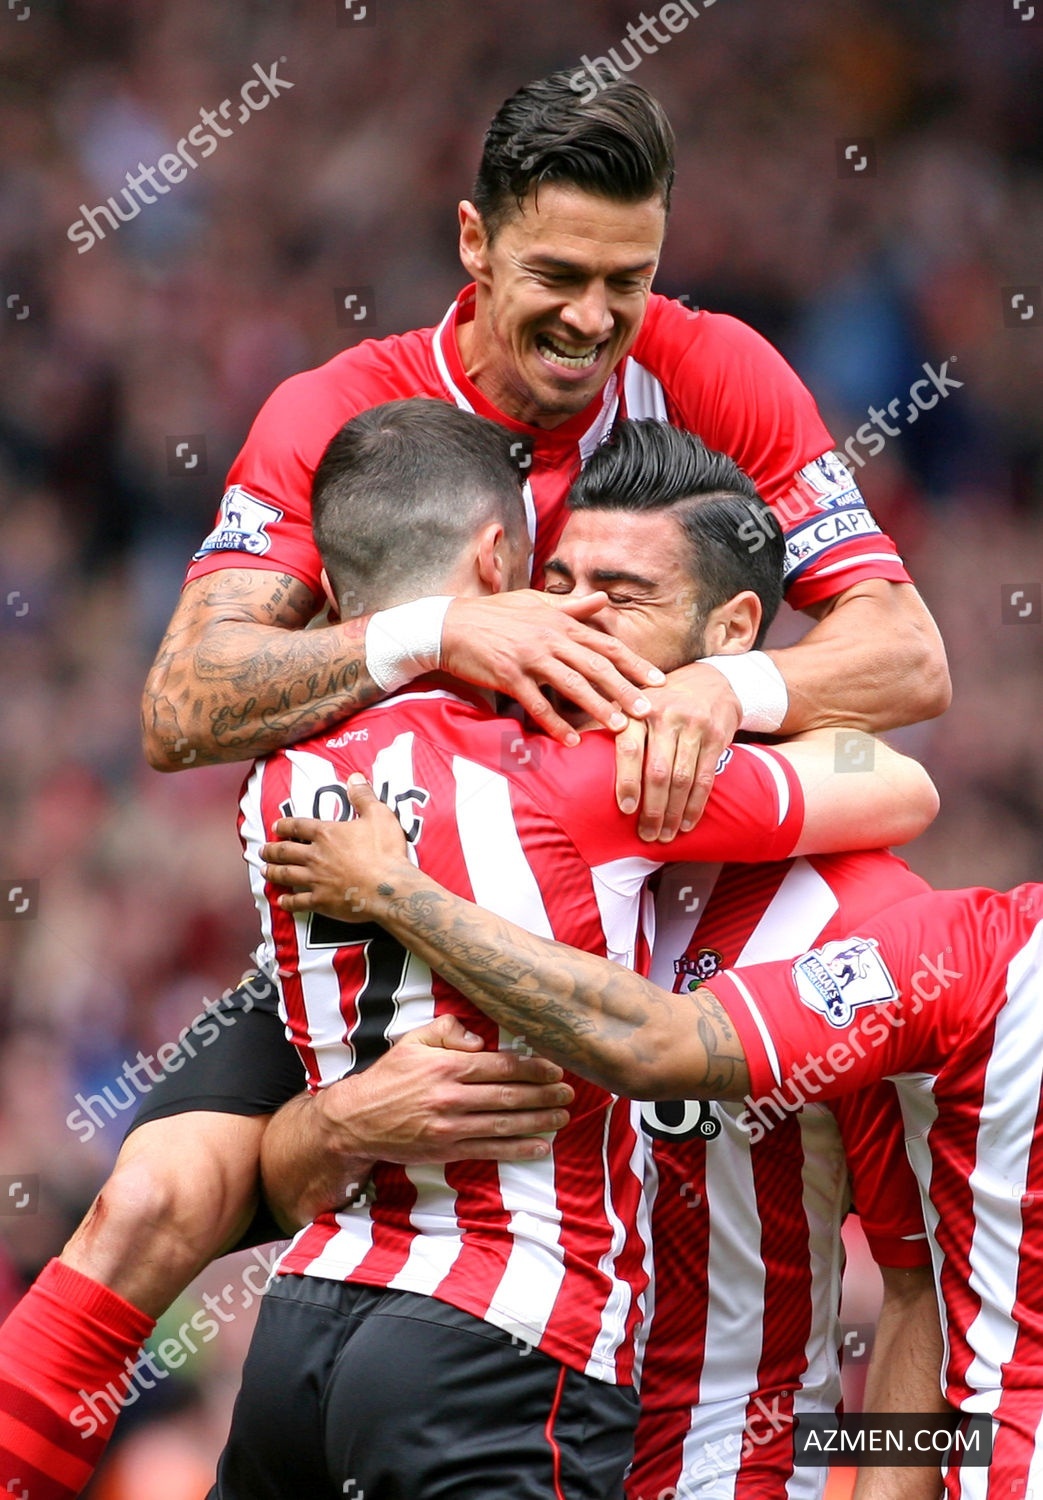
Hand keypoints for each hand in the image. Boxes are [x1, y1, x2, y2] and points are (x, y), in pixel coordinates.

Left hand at [263, 779, 408, 918]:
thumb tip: (354, 777)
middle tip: (262, 851)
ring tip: (265, 871)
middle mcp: (315, 856)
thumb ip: (363, 796)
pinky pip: (298, 902)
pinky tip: (282, 901)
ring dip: (273, 872)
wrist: (389, 887)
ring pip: (287, 875)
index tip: (276, 826)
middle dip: (272, 850)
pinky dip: (287, 901)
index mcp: (327, 834)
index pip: (299, 826)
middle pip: (286, 851)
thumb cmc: (385, 852)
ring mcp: (316, 880)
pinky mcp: (321, 901)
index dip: (285, 825)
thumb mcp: (379, 815)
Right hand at [316, 1013, 573, 1166]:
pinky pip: (491, 1150)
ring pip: (505, 1124)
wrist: (357, 1120)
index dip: (532, 1068)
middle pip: (509, 1096)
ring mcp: (451, 1127)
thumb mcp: (414, 1041)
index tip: (555, 1068)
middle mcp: (452, 1097)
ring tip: (563, 1117)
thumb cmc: (389, 1077)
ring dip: (538, 1121)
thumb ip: (448, 1031)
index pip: (501, 1066)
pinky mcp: (447, 1150)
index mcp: (447, 1067)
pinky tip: (540, 1146)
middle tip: (569, 1093)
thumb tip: (481, 1040)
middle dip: (544, 1094)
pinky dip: (518, 1149)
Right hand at [442, 591, 664, 745]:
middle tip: (649, 711)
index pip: (605, 643)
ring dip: (598, 707)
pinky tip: (571, 740)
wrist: (450, 625)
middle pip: (596, 666)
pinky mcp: (508, 675)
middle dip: (625, 689)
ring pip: (572, 685)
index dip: (634, 663)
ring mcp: (529, 657)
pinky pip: (536, 704)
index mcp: (560, 621)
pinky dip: (554, 723)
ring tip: (620, 727)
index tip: (658, 680)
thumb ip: (570, 606)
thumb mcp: (535, 602)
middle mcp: (550, 637)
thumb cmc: (495, 615)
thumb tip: (602, 598)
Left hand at [614, 662, 742, 841]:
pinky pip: (705, 777)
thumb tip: (575, 757)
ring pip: (682, 779)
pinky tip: (688, 823)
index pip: (630, 748)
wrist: (710, 680)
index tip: (626, 810)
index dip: (627, 781)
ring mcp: (694, 726)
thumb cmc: (660, 701)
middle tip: (646, 836)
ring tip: (665, 835)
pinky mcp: (716, 736)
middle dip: (652, 808)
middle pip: (658, 771)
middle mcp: (666, 715)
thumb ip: (610, 726)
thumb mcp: (633, 703)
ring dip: (673, 813)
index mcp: (637, 710)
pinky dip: (696, 805)